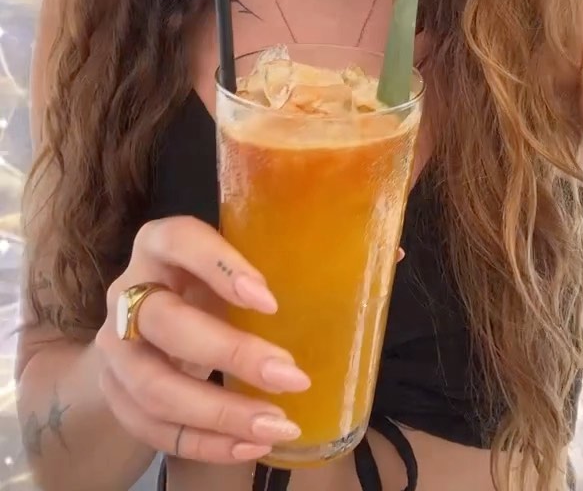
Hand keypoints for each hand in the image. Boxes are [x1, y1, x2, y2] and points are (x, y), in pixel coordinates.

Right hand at [97, 216, 310, 465]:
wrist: (144, 326)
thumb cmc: (203, 286)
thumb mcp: (226, 268)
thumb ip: (268, 270)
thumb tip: (365, 276)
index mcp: (158, 244)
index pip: (179, 241)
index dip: (219, 266)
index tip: (269, 300)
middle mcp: (127, 293)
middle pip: (166, 322)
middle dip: (231, 353)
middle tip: (291, 376)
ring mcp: (113, 349)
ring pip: (155, 386)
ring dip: (220, 413)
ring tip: (278, 424)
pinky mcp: (115, 395)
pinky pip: (155, 429)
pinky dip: (205, 443)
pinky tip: (250, 446)